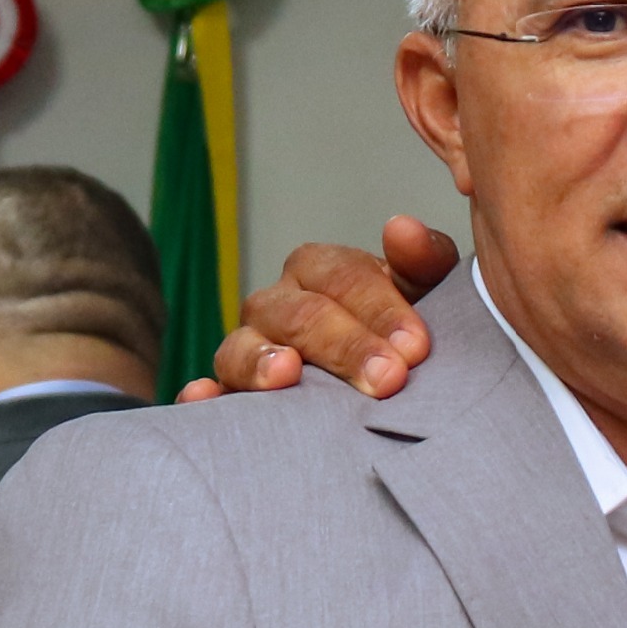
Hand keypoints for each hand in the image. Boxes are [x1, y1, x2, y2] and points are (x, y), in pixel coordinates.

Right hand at [196, 219, 461, 399]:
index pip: (343, 278)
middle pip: (299, 315)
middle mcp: (278, 304)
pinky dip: (204, 394)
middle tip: (389, 379)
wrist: (382, 382)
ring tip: (287, 375)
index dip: (380, 309)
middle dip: (345, 346)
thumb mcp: (422, 294)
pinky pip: (212, 391)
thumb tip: (402, 229)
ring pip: (242, 347)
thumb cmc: (399, 332)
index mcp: (321, 272)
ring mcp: (250, 348)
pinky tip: (203, 397)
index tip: (416, 346)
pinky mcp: (233, 393)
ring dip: (262, 361)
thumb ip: (421, 262)